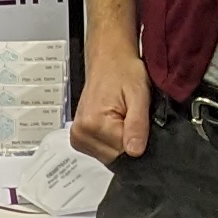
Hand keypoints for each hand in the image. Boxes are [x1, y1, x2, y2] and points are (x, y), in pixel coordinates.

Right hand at [71, 45, 151, 164]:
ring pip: (109, 156)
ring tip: (122, 117)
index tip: (139, 121)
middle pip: (115, 157)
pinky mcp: (79, 138)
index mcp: (93, 123)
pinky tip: (114, 123)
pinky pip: (102, 151)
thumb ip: (137, 125)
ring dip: (120, 141)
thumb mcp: (139, 95)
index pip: (125, 153)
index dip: (138, 140)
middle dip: (128, 141)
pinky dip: (112, 141)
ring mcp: (78, 136)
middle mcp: (81, 132)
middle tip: (130, 116)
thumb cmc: (123, 71)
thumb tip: (135, 152)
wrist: (109, 60)